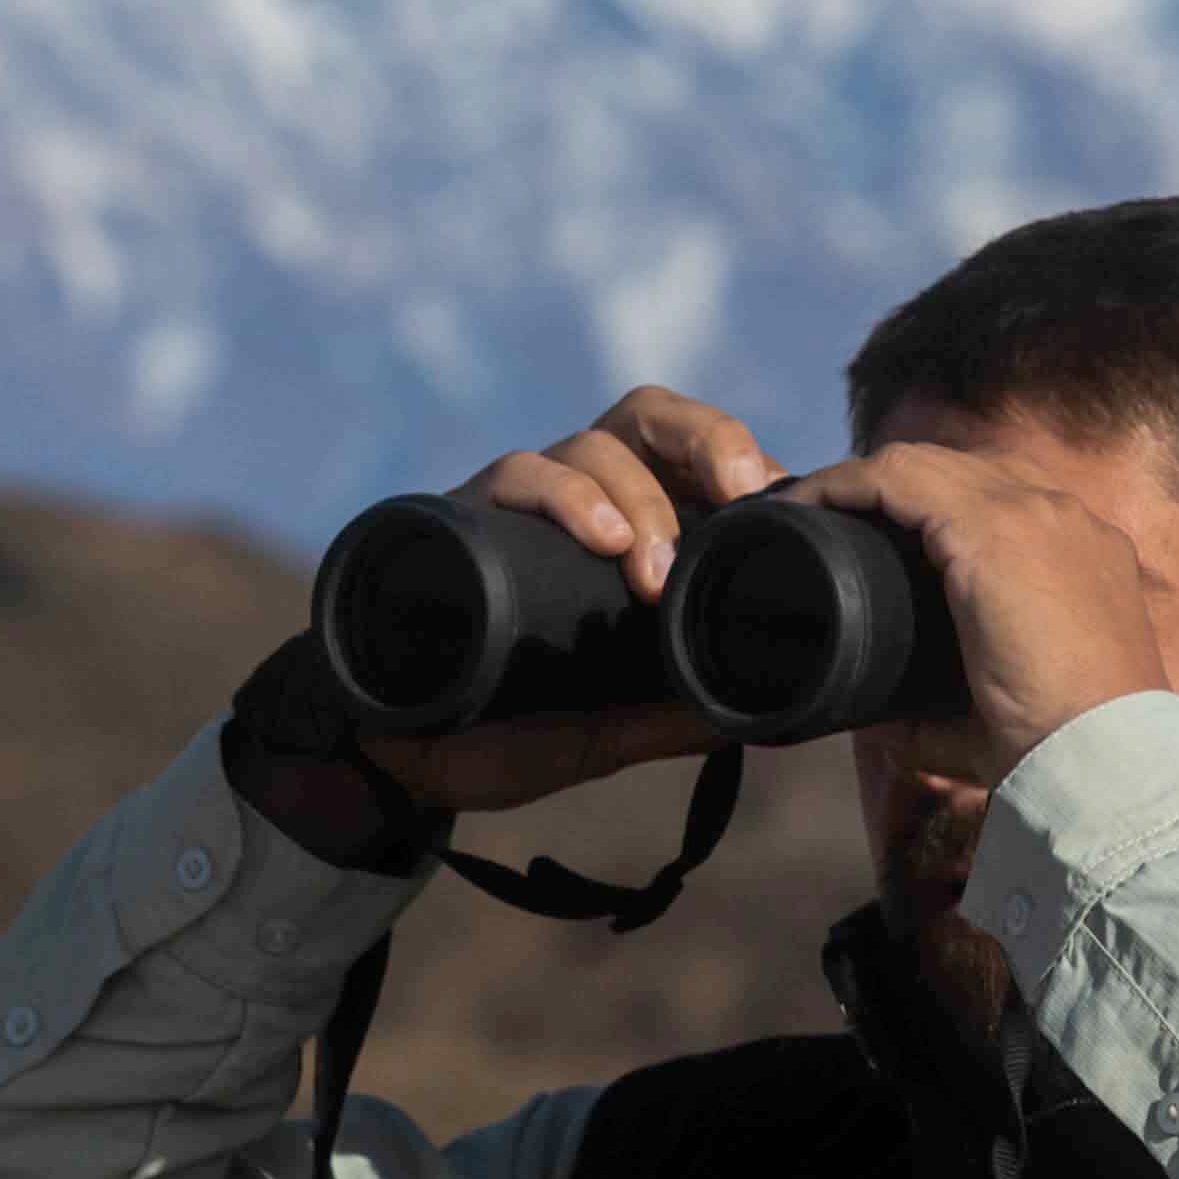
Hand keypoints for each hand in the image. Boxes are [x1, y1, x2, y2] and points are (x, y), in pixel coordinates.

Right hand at [367, 385, 783, 814]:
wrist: (395, 758)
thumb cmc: (501, 730)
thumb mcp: (607, 732)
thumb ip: (672, 717)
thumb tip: (755, 712)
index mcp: (626, 530)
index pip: (695, 461)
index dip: (745, 465)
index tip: (782, 508)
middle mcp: (579, 500)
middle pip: (653, 419)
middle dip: (710, 440)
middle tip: (744, 496)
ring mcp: (521, 504)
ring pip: (594, 443)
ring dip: (639, 498)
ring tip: (653, 570)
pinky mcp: (466, 516)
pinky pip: (519, 474)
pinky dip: (567, 496)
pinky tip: (601, 539)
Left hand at [779, 443, 1167, 783]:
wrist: (1106, 754)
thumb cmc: (1058, 749)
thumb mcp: (1002, 711)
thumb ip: (943, 712)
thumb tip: (881, 721)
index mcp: (1084, 551)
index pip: (1002, 496)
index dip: (935, 504)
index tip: (880, 534)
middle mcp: (1065, 516)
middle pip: (963, 469)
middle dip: (896, 487)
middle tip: (836, 523)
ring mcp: (1033, 512)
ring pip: (927, 464)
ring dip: (861, 480)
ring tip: (811, 510)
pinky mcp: (994, 527)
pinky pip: (901, 477)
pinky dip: (846, 484)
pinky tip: (809, 505)